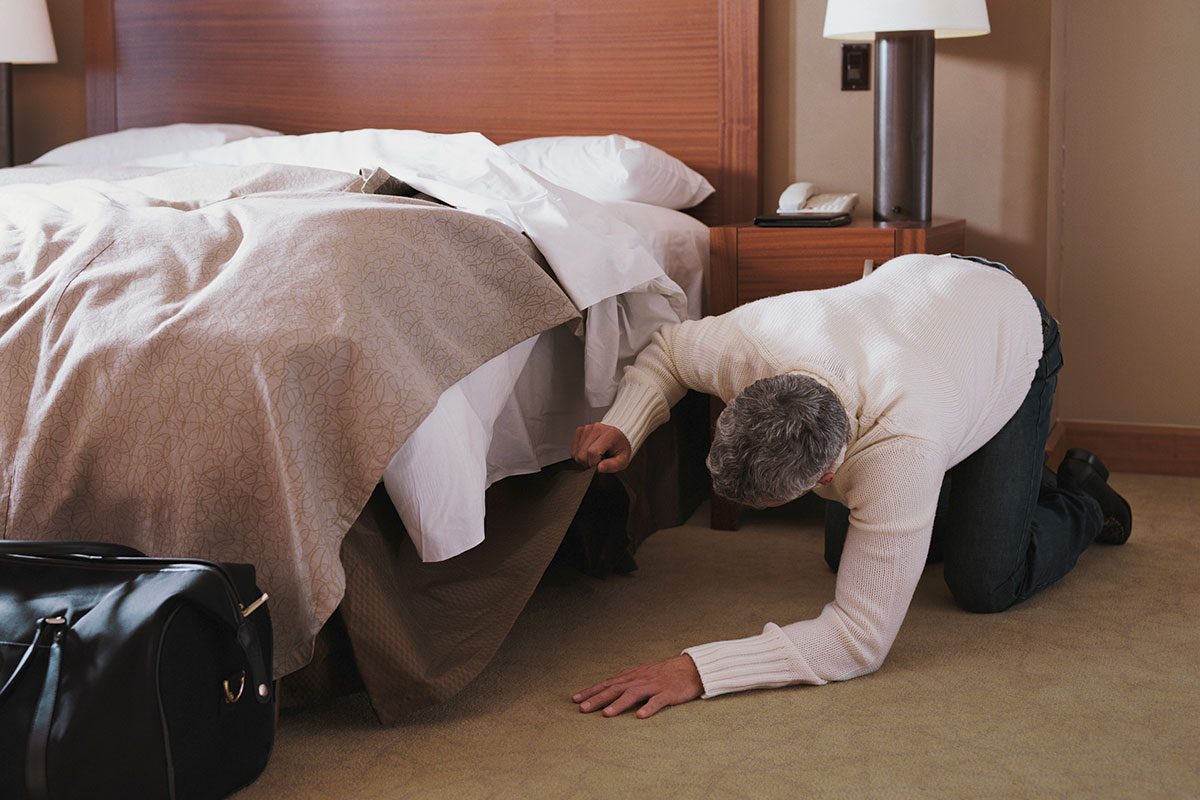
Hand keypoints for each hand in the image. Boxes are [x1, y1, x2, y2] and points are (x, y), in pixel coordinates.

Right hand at [571, 423, 631, 473]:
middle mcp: (596, 428)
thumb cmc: (620, 448)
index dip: (594, 463)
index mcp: (610, 434)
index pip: (593, 452)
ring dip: (584, 459)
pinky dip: (579, 454)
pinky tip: (589, 452)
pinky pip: (573, 450)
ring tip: (595, 456)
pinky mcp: (579, 431)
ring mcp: (586, 428)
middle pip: (582, 454)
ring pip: (576, 453)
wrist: (618, 436)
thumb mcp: (623, 460)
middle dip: (589, 462)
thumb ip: (612, 465)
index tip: (600, 464)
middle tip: (599, 460)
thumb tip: (599, 468)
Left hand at [572, 655, 702, 718]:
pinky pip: (657, 701)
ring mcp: (654, 686)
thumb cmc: (665, 673)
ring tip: (606, 714)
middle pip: (615, 688)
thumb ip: (627, 680)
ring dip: (618, 704)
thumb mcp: (643, 673)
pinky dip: (648, 707)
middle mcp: (640, 679)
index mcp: (632, 675)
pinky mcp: (668, 693)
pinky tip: (640, 716)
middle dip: (598, 698)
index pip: (608, 683)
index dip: (591, 691)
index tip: (576, 699)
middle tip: (582, 708)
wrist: (691, 668)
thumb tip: (609, 685)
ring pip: (633, 694)